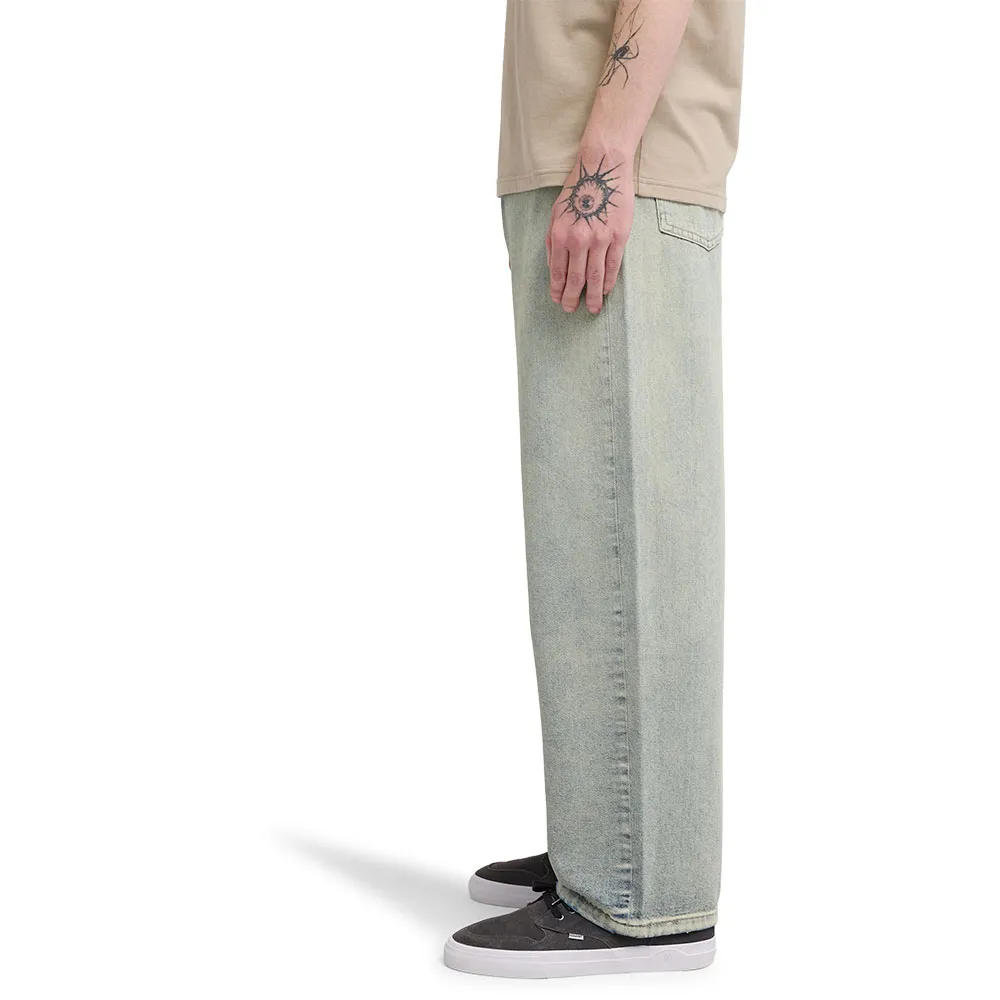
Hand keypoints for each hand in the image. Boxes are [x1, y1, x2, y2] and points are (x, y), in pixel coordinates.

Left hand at [545, 152, 634, 314]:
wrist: (602, 169)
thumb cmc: (576, 191)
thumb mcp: (555, 214)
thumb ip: (552, 242)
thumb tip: (553, 269)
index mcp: (560, 235)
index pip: (558, 272)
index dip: (558, 290)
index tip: (558, 300)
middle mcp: (579, 240)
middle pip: (576, 279)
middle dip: (572, 298)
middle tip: (571, 309)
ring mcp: (600, 239)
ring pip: (595, 277)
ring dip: (593, 296)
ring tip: (593, 309)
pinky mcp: (619, 236)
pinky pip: (613, 266)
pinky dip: (609, 281)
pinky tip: (606, 291)